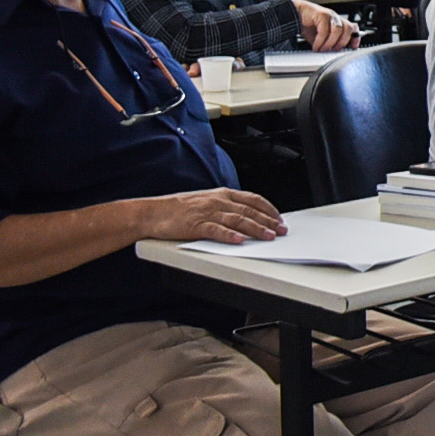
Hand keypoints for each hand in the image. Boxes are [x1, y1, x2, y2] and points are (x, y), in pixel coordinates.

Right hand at [139, 190, 284, 245]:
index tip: (280, 219)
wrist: (153, 212)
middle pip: (249, 211)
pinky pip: (215, 230)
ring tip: (268, 237)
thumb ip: (227, 207)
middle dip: (268, 221)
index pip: (253, 199)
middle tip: (281, 231)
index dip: (269, 209)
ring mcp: (207, 213)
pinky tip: (239, 241)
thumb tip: (249, 217)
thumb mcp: (208, 202)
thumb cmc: (179, 209)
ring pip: (237, 220)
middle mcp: (217, 201)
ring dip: (255, 229)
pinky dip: (228, 235)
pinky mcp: (195, 225)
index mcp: (222, 194)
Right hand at [293, 0, 358, 50]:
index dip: (355, 38)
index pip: (353, 28)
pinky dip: (320, 40)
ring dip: (331, 42)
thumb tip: (333, 52)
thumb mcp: (320, 38)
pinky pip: (324, 30)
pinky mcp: (322, 14)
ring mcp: (330, 15)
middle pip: (348, 29)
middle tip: (334, 50)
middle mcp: (336, 18)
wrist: (294, 14)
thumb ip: (328, 42)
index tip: (353, 47)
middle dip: (343, 42)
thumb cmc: (308, 25)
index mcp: (339, 23)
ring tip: (323, 49)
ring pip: (338, 30)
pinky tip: (316, 46)